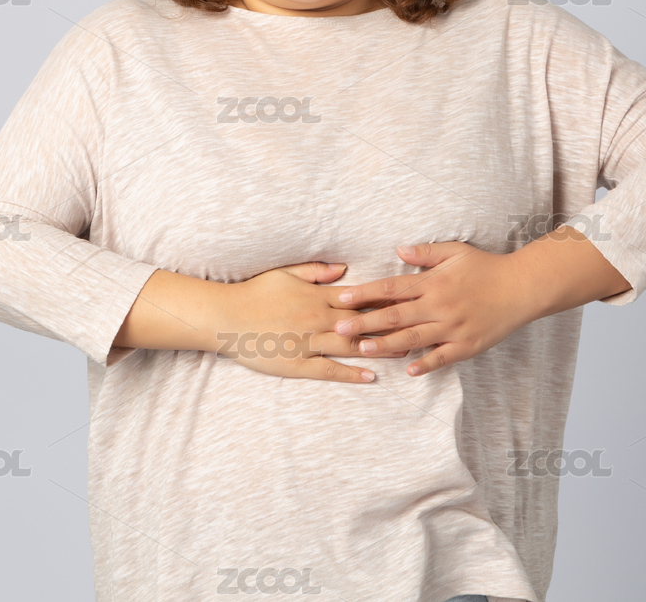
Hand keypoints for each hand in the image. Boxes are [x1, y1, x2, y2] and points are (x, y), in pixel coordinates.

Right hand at [218, 261, 408, 382]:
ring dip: (379, 349)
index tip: (408, 300)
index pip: (358, 298)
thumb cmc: (255, 293)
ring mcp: (309, 342)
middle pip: (362, 323)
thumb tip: (344, 269)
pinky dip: (351, 372)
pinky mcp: (298, 363)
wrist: (226, 317)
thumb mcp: (285, 273)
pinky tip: (371, 376)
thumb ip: (317, 271)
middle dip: (391, 326)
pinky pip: (330, 369)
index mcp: (317, 296)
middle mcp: (318, 319)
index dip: (384, 300)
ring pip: (351, 347)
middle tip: (419, 328)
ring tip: (405, 353)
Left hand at [331, 230, 631, 375]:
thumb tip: (398, 250)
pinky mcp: (468, 345)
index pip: (392, 288)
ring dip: (386, 345)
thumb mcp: (456, 251)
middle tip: (338, 330)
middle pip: (395, 316)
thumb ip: (426, 253)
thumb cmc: (486, 267)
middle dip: (365, 322)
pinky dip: (425, 364)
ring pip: (413, 339)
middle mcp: (439, 306)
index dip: (366, 293)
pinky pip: (443, 357)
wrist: (522, 288)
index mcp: (433, 282)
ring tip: (363, 350)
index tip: (342, 298)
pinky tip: (408, 370)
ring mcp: (453, 327)